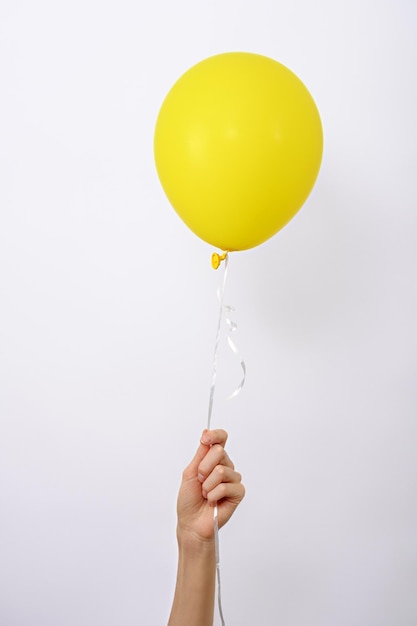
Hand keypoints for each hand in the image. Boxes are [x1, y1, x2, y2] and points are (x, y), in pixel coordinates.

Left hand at [176, 429, 244, 543]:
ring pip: (221, 470)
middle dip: (203, 467)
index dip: (215, 435)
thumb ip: (200, 454)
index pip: (220, 439)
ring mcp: (233, 479)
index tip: (205, 438)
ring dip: (207, 485)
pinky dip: (214, 495)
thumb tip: (206, 433)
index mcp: (213, 459)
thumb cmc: (189, 500)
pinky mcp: (238, 492)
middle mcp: (225, 466)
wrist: (191, 523)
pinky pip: (226, 486)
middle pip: (219, 451)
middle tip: (200, 480)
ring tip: (205, 493)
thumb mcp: (190, 473)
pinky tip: (213, 501)